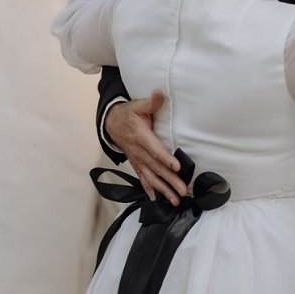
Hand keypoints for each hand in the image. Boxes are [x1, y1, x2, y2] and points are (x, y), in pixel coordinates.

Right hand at [104, 89, 186, 204]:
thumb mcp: (138, 105)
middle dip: (169, 180)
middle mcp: (138, 151)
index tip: (176, 167)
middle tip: (182, 190)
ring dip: (163, 189)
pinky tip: (158, 200)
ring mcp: (136, 160)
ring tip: (175, 200)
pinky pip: (143, 179)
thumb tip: (159, 93)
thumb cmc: (128, 114)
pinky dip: (150, 191)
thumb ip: (151, 102)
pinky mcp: (136, 164)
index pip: (154, 149)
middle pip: (156, 167)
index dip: (165, 158)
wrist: (111, 123)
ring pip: (150, 177)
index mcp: (141, 136)